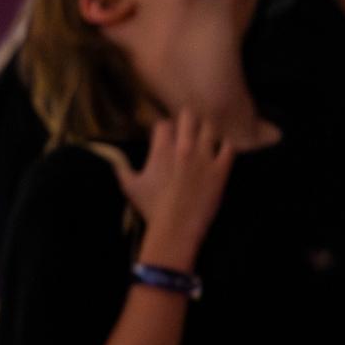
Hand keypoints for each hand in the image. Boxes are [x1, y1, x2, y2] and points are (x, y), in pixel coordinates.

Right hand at [119, 111, 236, 267]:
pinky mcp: (220, 171)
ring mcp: (204, 157)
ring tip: (208, 140)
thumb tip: (115, 162)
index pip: (164, 123)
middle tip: (191, 132)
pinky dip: (227, 148)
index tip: (169, 137)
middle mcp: (183, 147)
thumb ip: (122, 170)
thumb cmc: (152, 208)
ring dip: (209, 132)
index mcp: (161, 148)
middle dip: (189, 122)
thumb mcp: (130, 187)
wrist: (176, 227)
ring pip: (210, 128)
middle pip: (188, 116)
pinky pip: (229, 147)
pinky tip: (223, 154)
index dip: (167, 129)